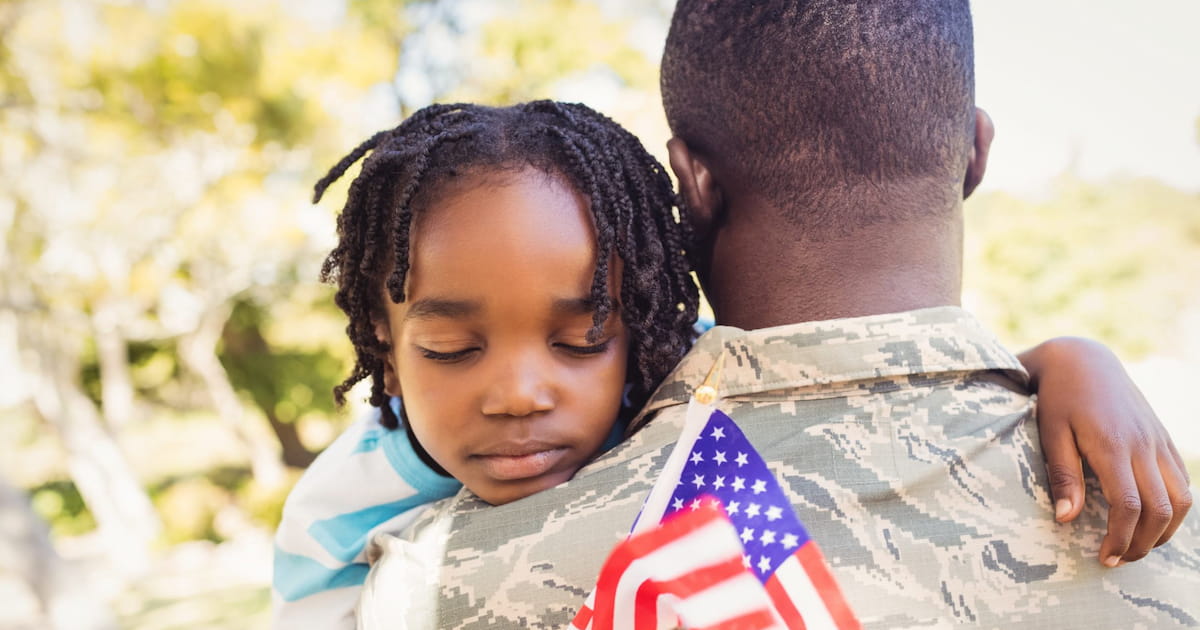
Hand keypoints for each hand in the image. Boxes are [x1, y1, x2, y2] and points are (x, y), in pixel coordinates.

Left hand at [1020, 337, 1192, 565]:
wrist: (1082, 360)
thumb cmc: (1058, 398)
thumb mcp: (1050, 433)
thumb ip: (1062, 475)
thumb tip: (1065, 520)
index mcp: (1112, 445)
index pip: (1129, 505)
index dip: (1121, 538)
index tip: (1105, 558)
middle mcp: (1143, 445)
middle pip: (1160, 509)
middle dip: (1143, 543)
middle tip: (1119, 560)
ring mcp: (1158, 441)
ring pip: (1182, 499)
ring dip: (1165, 530)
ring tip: (1138, 546)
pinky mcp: (1164, 439)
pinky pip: (1183, 481)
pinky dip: (1175, 508)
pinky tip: (1154, 521)